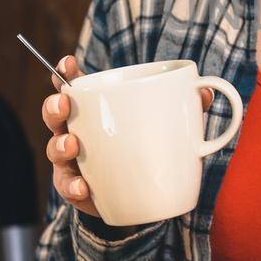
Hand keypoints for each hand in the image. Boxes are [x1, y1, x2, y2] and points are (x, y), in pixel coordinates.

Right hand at [42, 54, 217, 219]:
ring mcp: (74, 161)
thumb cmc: (150, 149)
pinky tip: (84, 186)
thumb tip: (206, 91)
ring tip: (73, 145)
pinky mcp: (78, 188)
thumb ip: (186, 109)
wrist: (145, 197)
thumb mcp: (169, 127)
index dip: (64, 73)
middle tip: (64, 105)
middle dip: (54, 107)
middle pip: (55, 115)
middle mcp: (78, 132)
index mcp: (95, 110)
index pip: (73, 86)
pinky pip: (68, 187)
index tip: (68, 63)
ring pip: (55, 149)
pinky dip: (73, 186)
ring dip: (60, 145)